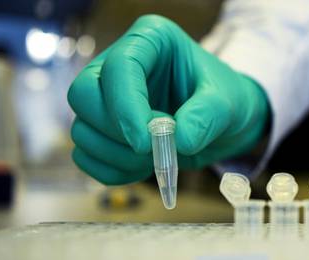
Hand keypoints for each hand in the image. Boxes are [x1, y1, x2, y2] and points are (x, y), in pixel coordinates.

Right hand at [68, 14, 268, 184]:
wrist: (227, 123)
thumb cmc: (227, 100)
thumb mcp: (227, 102)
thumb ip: (207, 117)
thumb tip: (178, 140)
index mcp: (149, 40)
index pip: (118, 68)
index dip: (125, 107)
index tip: (146, 142)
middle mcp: (118, 65)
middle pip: (83, 95)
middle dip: (115, 131)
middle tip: (153, 149)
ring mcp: (107, 99)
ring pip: (82, 129)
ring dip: (118, 156)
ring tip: (158, 158)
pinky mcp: (105, 130)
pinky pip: (87, 156)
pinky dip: (112, 171)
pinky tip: (143, 169)